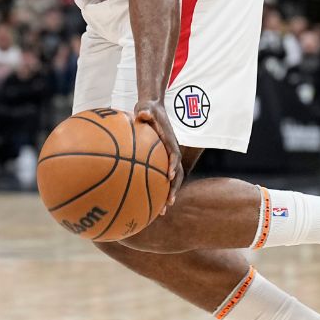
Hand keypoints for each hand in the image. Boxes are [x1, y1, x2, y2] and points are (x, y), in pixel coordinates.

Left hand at [134, 99, 181, 215]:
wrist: (153, 110)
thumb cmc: (149, 110)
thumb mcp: (147, 108)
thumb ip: (145, 111)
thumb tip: (142, 113)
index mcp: (170, 141)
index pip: (174, 154)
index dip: (173, 165)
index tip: (169, 175)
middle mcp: (171, 152)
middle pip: (177, 174)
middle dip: (173, 189)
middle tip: (168, 202)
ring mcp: (167, 159)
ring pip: (172, 181)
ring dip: (168, 195)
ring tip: (161, 211)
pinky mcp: (161, 162)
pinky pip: (161, 178)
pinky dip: (157, 191)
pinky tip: (147, 203)